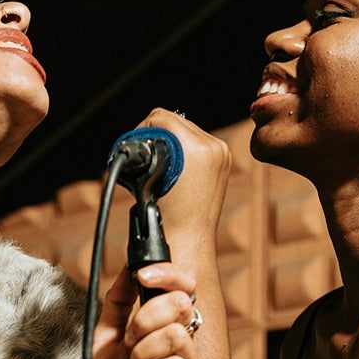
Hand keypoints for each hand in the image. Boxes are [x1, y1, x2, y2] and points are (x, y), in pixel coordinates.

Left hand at [85, 263, 205, 358]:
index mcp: (164, 326)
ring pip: (175, 335)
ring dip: (141, 353)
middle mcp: (183, 343)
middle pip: (180, 304)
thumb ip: (116, 305)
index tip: (142, 276)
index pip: (183, 286)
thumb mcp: (101, 340)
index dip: (168, 274)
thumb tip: (128, 269)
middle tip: (127, 345)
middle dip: (143, 320)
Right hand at [136, 108, 229, 249]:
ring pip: (186, 130)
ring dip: (170, 142)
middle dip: (157, 135)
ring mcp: (222, 153)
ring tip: (160, 164)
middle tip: (145, 156)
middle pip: (175, 121)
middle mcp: (215, 147)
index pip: (162, 117)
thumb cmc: (165, 216)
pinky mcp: (222, 160)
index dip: (143, 129)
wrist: (186, 240)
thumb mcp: (149, 176)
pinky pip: (197, 142)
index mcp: (199, 148)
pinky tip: (174, 168)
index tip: (136, 146)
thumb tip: (146, 130)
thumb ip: (150, 145)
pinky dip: (183, 150)